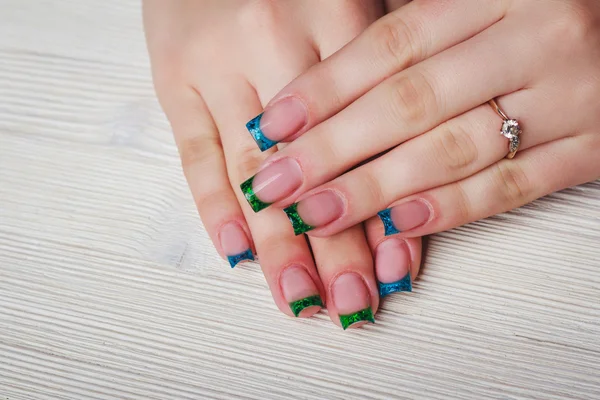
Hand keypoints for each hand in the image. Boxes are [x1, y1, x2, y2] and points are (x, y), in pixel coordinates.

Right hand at [143, 0, 422, 327]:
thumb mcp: (351, 0)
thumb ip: (383, 66)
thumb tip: (414, 159)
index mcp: (337, 12)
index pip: (366, 136)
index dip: (381, 208)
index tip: (394, 271)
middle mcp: (275, 39)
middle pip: (311, 165)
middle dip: (333, 245)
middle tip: (351, 306)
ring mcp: (217, 64)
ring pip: (254, 170)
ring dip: (277, 244)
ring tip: (300, 300)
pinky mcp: (172, 77)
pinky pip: (194, 152)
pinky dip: (215, 207)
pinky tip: (237, 255)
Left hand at [239, 0, 599, 239]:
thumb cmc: (550, 13)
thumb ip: (421, 22)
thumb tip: (328, 73)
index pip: (389, 46)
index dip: (324, 89)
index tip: (272, 125)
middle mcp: (535, 39)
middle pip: (409, 103)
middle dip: (332, 150)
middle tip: (277, 182)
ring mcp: (568, 97)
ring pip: (451, 150)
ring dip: (374, 189)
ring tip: (316, 213)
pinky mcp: (592, 148)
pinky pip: (511, 187)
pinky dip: (449, 210)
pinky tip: (395, 226)